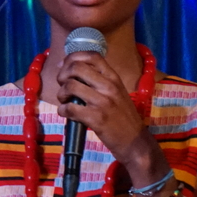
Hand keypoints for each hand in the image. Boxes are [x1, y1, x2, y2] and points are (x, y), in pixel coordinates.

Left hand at [56, 51, 166, 180]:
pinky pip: (69, 108)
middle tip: (63, 86)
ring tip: (65, 101)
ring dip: (61, 94)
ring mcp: (103, 102)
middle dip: (62, 75)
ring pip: (70, 86)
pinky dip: (62, 110)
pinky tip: (66, 113)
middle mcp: (109, 86)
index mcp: (114, 77)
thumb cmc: (121, 116)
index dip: (73, 57)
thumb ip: (98, 80)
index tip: (64, 67)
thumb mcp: (115, 92)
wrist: (135, 141)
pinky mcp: (97, 118)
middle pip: (76, 67)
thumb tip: (69, 68)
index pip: (92, 55)